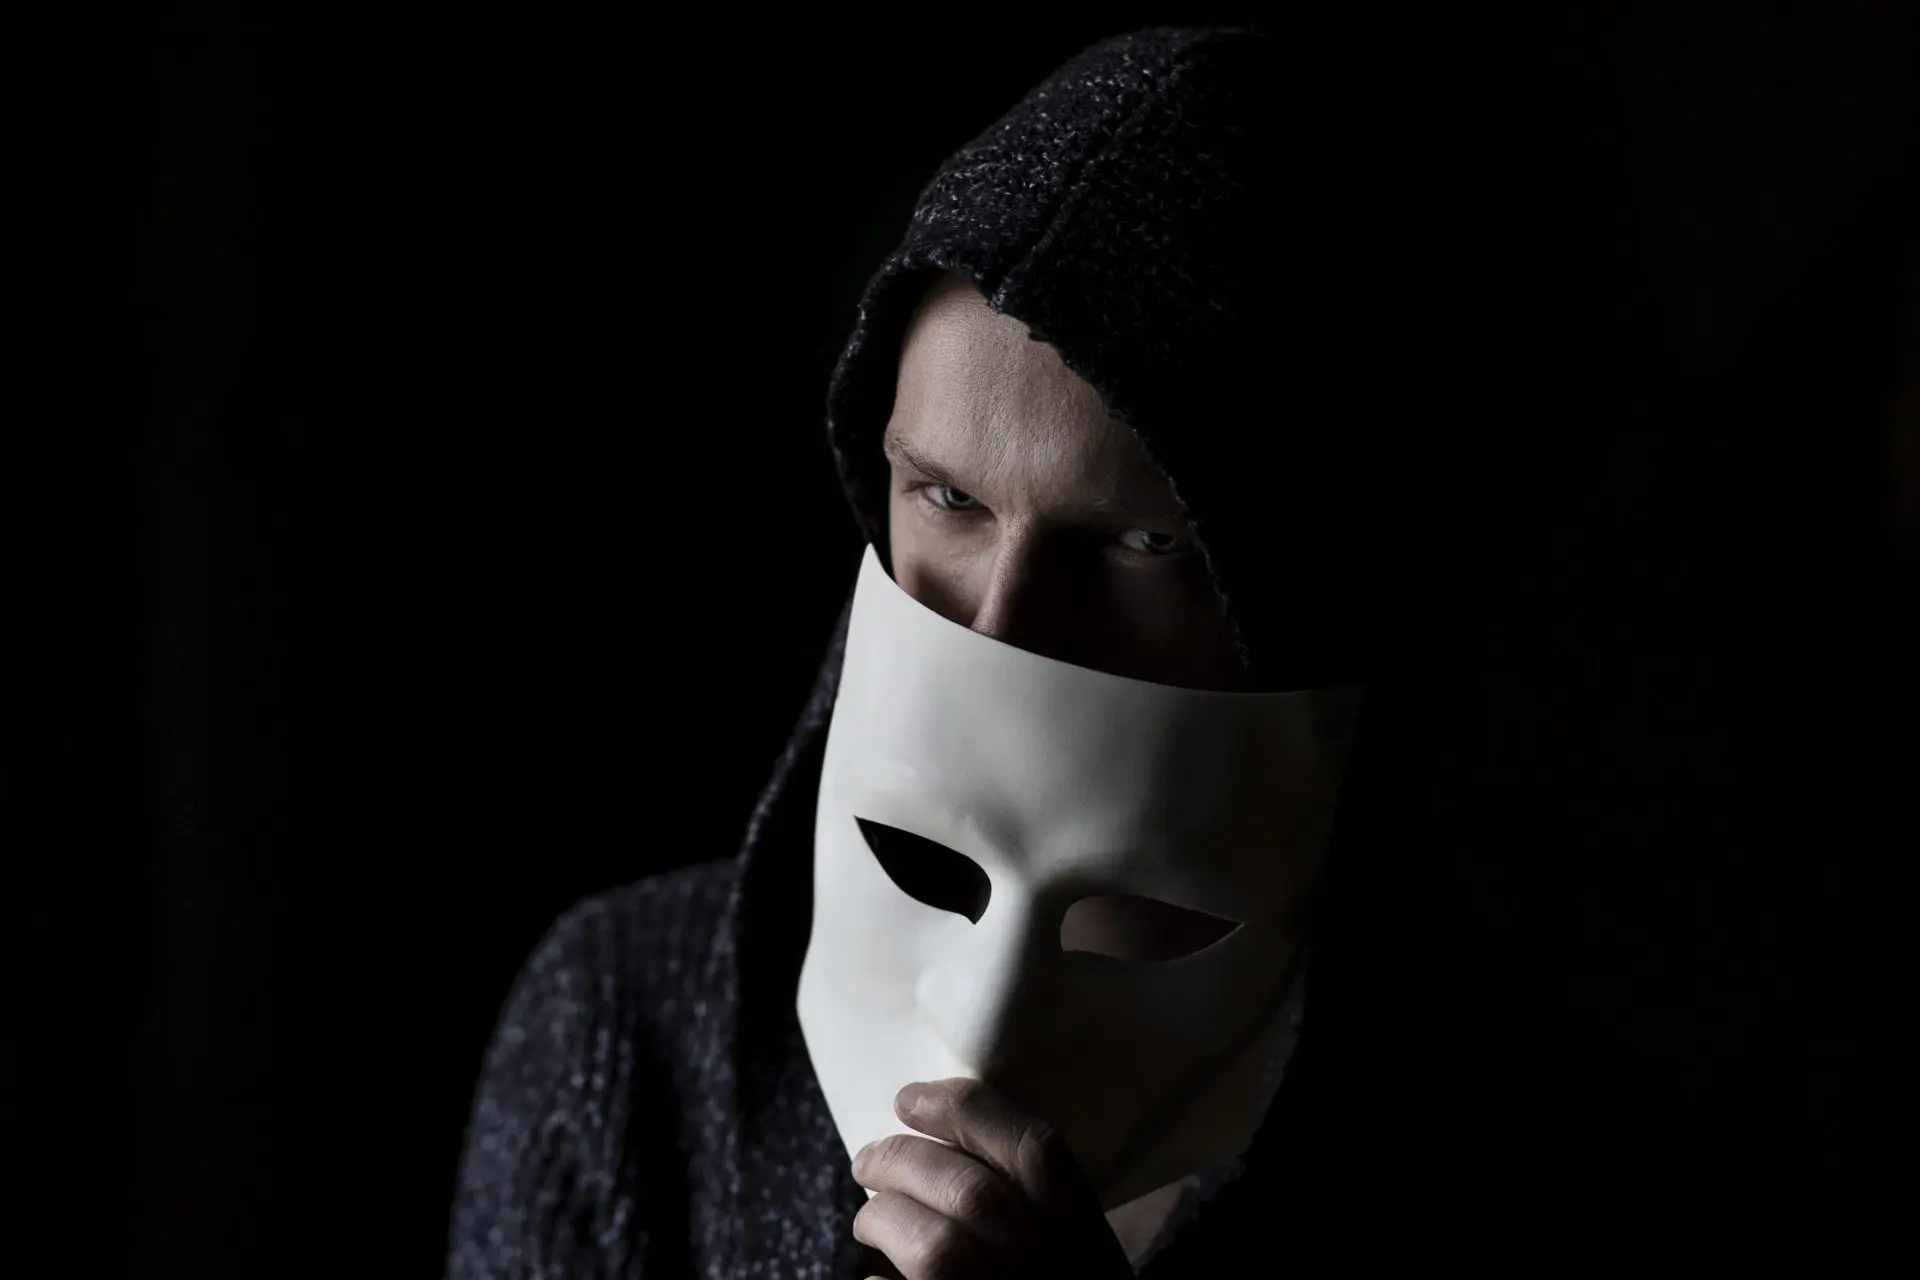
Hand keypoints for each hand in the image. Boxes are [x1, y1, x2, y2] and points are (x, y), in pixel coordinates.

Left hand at [850, 1077, 1134, 1279]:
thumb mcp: (1077, 1248)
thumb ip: (1031, 1202)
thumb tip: (939, 1148)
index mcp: (1084, 1234)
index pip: (1034, 1149)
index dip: (963, 1112)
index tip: (910, 1098)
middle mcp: (1050, 1268)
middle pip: (968, 1190)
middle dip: (903, 1162)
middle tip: (867, 1159)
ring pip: (934, 1247)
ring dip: (884, 1221)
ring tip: (868, 1219)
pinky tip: (877, 1278)